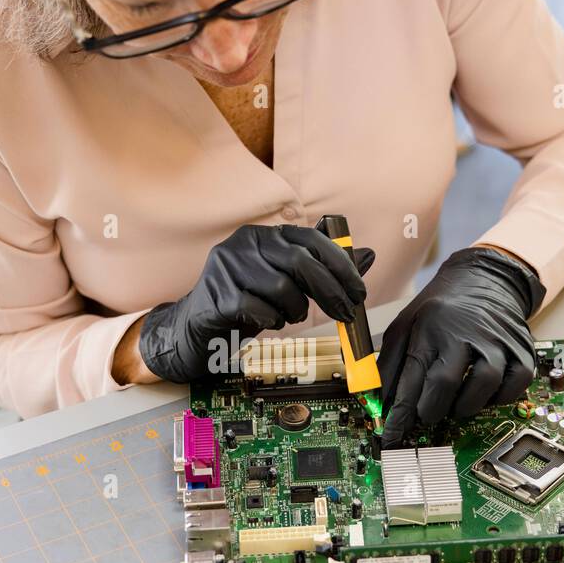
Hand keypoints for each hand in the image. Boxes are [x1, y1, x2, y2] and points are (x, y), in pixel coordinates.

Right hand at [139, 224, 374, 382]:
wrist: (196, 328)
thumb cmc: (246, 302)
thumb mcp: (287, 283)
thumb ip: (323, 269)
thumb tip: (367, 256)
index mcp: (265, 234)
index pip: (311, 239)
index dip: (340, 264)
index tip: (358, 290)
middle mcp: (244, 242)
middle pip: (300, 263)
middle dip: (330, 292)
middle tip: (345, 314)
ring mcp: (227, 266)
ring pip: (283, 289)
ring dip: (294, 311)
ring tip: (286, 316)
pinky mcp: (218, 294)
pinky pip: (261, 310)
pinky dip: (270, 321)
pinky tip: (264, 321)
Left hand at [377, 247, 545, 448]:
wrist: (484, 279)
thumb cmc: (439, 310)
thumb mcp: (404, 326)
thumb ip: (389, 366)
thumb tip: (377, 406)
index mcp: (430, 329)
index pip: (412, 380)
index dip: (400, 415)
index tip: (393, 438)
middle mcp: (465, 334)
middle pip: (446, 384)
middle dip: (431, 410)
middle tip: (427, 414)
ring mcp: (497, 342)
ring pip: (484, 386)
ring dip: (465, 406)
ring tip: (455, 402)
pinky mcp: (522, 350)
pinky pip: (514, 387)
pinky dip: (498, 399)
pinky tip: (484, 393)